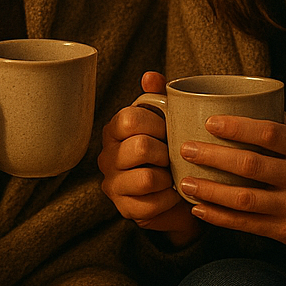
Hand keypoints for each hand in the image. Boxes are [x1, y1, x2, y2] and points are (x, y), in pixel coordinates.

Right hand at [97, 72, 200, 247]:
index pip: (129, 119)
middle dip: (166, 152)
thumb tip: (150, 76)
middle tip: (173, 155)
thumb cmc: (169, 150)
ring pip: (148, 178)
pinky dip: (170, 197)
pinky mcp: (125, 209)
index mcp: (114, 130)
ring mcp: (113, 185)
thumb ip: (159, 96)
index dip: (156, 124)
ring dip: (169, 176)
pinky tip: (172, 192)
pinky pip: (153, 203)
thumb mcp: (166, 120)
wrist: (179, 192)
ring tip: (173, 174)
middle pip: (140, 148)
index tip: (168, 130)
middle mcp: (107, 157)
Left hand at [177, 114, 285, 264]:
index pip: (271, 133)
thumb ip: (282, 124)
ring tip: (185, 181)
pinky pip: (245, 223)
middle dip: (213, 156)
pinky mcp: (284, 231)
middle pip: (251, 165)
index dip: (238, 127)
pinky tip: (198, 207)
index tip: (209, 122)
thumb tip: (241, 100)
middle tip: (185, 148)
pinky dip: (218, 216)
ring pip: (244, 198)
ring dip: (210, 190)